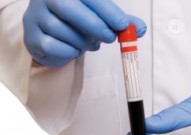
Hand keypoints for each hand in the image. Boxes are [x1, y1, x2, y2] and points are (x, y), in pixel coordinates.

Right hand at [23, 0, 145, 67]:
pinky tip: (75, 49)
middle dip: (95, 26)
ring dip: (83, 42)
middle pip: (69, 9)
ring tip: (91, 44)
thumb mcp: (102, 18)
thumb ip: (120, 22)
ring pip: (62, 30)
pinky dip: (70, 52)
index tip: (123, 24)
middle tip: (110, 37)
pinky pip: (53, 47)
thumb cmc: (80, 23)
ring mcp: (35, 16)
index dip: (107, 10)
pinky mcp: (32, 37)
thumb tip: (140, 29)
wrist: (54, 37)